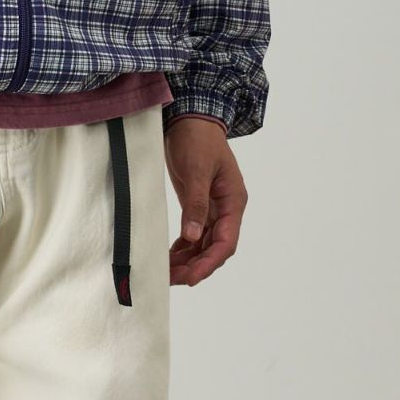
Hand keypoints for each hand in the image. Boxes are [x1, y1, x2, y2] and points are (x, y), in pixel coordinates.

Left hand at [164, 117, 248, 286]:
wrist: (190, 119)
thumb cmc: (197, 139)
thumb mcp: (196, 171)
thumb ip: (196, 204)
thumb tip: (193, 237)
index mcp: (233, 201)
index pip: (226, 242)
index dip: (209, 263)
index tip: (192, 278)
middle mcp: (226, 209)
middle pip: (215, 248)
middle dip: (196, 266)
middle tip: (172, 279)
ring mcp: (213, 209)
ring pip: (203, 246)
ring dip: (187, 261)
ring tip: (166, 273)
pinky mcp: (199, 207)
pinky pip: (194, 236)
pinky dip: (182, 250)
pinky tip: (168, 258)